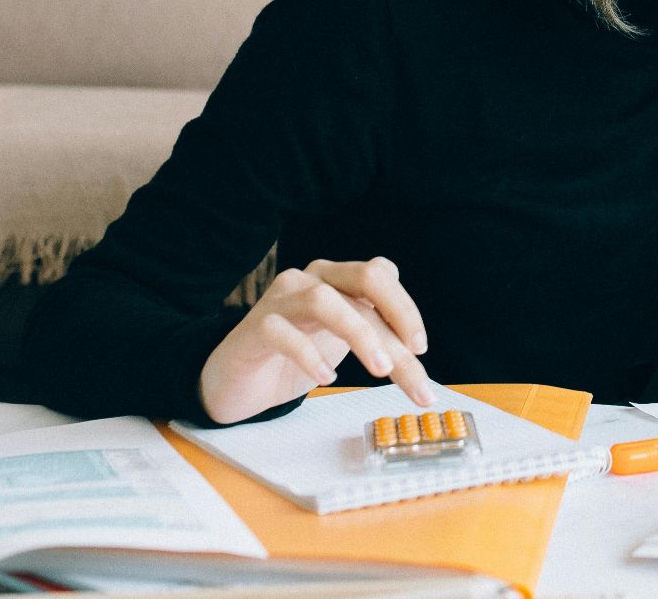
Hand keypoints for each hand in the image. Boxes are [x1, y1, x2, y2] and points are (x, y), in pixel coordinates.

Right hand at [199, 256, 433, 424]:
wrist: (236, 383)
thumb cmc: (293, 359)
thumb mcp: (343, 345)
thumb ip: (376, 337)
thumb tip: (418, 352)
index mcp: (336, 279)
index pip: (381, 274)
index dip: (405, 307)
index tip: (420, 349)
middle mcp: (310, 279)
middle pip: (365, 279)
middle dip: (397, 319)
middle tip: (414, 360)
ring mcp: (280, 300)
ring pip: (326, 300)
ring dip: (360, 334)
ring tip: (380, 370)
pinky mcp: (255, 327)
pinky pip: (282, 331)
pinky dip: (309, 354)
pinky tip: (327, 378)